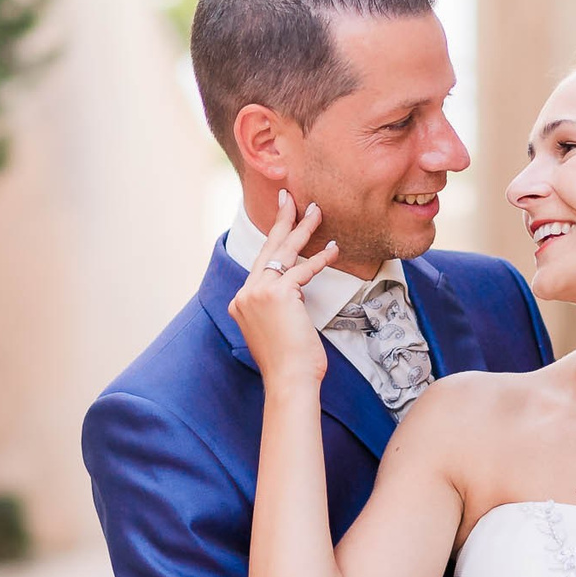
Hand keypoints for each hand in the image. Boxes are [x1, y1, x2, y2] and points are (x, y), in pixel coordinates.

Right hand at [227, 190, 338, 391]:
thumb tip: (291, 296)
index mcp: (241, 302)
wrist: (289, 380)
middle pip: (266, 249)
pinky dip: (320, 259)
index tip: (283, 222)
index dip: (273, 242)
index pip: (260, 265)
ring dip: (302, 229)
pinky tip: (334, 249)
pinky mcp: (277, 295)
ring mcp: (257, 293)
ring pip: (283, 253)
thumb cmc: (289, 362)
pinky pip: (301, 270)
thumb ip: (275, 309)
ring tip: (316, 211)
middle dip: (281, 220)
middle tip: (290, 196)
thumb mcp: (274, 331)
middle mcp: (245, 294)